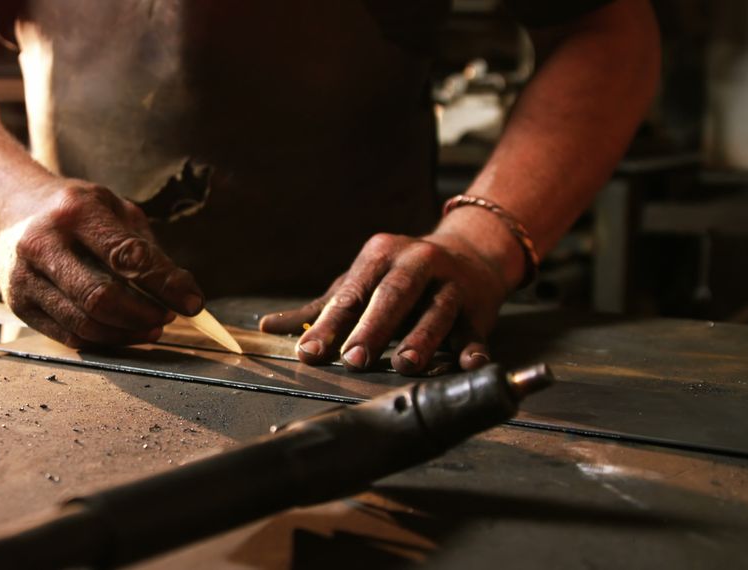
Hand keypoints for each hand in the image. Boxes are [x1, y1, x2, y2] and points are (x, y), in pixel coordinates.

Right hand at [0, 181, 203, 346]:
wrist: (11, 210)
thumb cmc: (76, 212)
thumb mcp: (115, 210)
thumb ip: (147, 249)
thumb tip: (183, 292)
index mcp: (75, 211)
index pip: (127, 256)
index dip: (165, 284)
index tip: (194, 304)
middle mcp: (42, 243)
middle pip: (101, 297)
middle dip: (143, 314)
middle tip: (167, 317)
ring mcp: (24, 277)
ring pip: (85, 324)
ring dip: (126, 333)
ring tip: (150, 327)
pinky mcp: (18, 304)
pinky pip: (68, 336)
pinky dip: (103, 340)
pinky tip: (121, 332)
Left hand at [259, 229, 518, 374]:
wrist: (471, 253)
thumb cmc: (401, 276)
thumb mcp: (361, 282)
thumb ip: (320, 309)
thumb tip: (268, 326)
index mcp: (381, 256)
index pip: (351, 293)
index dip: (330, 324)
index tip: (310, 352)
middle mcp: (417, 263)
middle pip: (394, 295)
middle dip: (374, 328)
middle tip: (353, 360)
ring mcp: (452, 285)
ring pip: (436, 312)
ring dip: (422, 339)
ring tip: (405, 365)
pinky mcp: (479, 309)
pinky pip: (475, 331)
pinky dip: (474, 350)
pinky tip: (471, 365)